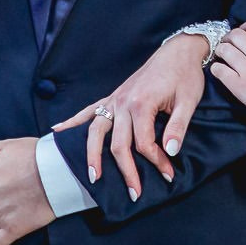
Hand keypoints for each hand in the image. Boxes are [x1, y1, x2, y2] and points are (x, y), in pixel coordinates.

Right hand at [52, 32, 206, 198]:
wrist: (178, 51)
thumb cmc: (185, 75)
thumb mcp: (189, 101)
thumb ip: (178, 127)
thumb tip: (171, 152)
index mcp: (142, 104)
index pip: (144, 143)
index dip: (156, 162)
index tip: (168, 174)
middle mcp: (123, 102)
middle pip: (117, 144)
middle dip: (126, 171)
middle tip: (133, 194)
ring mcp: (114, 99)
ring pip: (96, 131)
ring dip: (92, 155)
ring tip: (92, 177)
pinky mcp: (112, 96)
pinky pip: (88, 111)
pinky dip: (71, 122)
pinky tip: (57, 132)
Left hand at [209, 19, 245, 118]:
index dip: (245, 27)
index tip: (243, 33)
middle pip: (236, 35)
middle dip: (229, 38)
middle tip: (228, 45)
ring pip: (224, 50)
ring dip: (220, 51)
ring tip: (221, 57)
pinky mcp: (240, 86)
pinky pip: (219, 70)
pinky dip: (216, 69)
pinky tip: (220, 72)